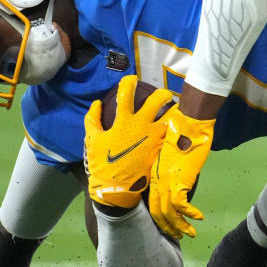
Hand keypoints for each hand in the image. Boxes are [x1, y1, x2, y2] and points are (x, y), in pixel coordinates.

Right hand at [83, 76, 174, 209]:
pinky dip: (173, 127)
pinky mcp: (161, 147)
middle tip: (163, 94)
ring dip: (173, 110)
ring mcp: (154, 136)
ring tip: (174, 108)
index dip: (129, 82)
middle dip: (162, 93)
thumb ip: (93, 119)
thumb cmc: (102, 162)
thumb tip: (96, 103)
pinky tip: (174, 126)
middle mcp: (142, 125)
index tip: (132, 79)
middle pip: (158, 100)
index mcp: (123, 121)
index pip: (126, 94)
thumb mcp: (92, 140)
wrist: (116, 187)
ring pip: (170, 115)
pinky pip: (171, 132)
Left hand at [148, 106, 215, 238]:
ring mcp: (167, 181)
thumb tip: (181, 178)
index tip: (167, 227)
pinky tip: (199, 217)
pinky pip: (182, 205)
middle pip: (158, 213)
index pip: (151, 204)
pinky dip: (190, 214)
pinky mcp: (179, 180)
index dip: (159, 219)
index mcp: (154, 175)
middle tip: (178, 236)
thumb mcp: (174, 155)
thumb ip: (173, 169)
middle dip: (168, 228)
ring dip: (180, 226)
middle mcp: (157, 181)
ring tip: (190, 234)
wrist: (189, 125)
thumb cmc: (184, 135)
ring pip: (169, 213)